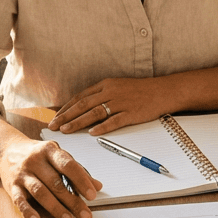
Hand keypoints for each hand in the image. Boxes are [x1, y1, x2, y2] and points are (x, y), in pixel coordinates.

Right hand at [0, 136, 101, 217]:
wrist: (6, 150)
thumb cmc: (37, 154)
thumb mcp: (57, 156)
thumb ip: (76, 170)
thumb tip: (97, 185)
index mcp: (49, 150)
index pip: (68, 165)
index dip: (81, 180)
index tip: (92, 195)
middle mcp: (35, 161)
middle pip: (56, 183)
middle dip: (72, 201)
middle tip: (85, 215)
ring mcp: (22, 174)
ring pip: (40, 192)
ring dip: (55, 208)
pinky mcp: (12, 186)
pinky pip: (19, 200)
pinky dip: (28, 210)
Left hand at [50, 77, 171, 134]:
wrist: (163, 91)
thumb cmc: (140, 90)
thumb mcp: (118, 87)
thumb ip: (101, 95)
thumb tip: (83, 108)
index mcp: (106, 85)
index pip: (80, 97)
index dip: (66, 108)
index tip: (55, 117)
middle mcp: (111, 92)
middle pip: (83, 105)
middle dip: (66, 116)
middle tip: (54, 126)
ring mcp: (121, 103)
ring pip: (94, 113)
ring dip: (78, 122)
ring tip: (66, 130)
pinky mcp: (131, 113)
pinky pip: (114, 121)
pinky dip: (102, 127)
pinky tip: (92, 133)